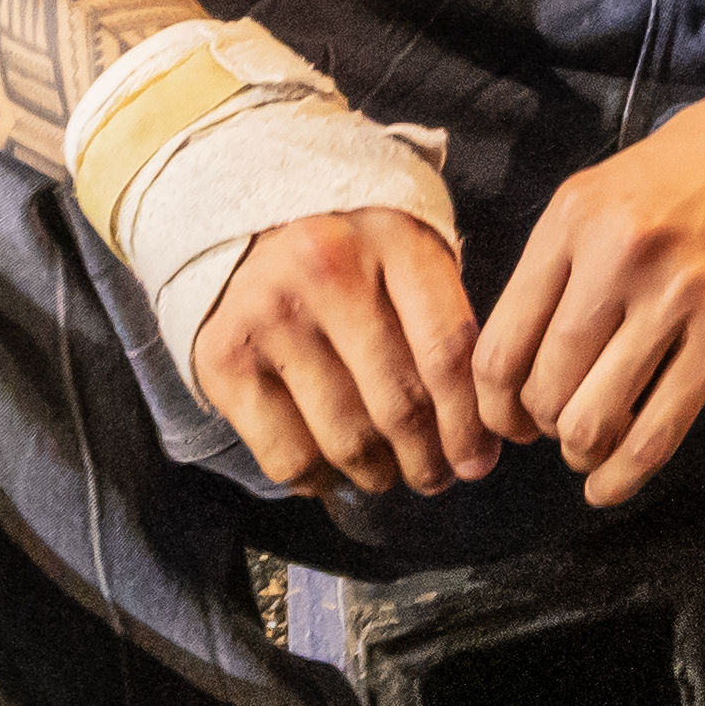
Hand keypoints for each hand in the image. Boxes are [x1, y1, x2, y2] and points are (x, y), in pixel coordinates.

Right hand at [188, 204, 496, 499]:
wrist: (251, 227)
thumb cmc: (356, 257)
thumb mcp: (411, 259)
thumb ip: (444, 326)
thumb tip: (475, 435)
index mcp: (396, 244)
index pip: (447, 352)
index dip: (468, 420)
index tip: (479, 459)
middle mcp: (331, 274)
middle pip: (398, 401)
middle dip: (428, 458)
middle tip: (438, 477)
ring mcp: (272, 316)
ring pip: (344, 436)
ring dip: (377, 472)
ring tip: (390, 475)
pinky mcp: (224, 359)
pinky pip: (285, 452)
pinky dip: (317, 478)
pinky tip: (332, 473)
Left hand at [474, 70, 704, 507]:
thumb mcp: (616, 182)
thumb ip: (568, 256)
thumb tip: (526, 350)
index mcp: (574, 217)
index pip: (499, 344)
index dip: (492, 405)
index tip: (507, 421)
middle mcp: (616, 256)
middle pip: (543, 387)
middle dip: (540, 428)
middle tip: (556, 431)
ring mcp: (677, 294)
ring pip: (595, 415)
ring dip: (582, 448)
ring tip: (589, 446)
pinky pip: (662, 424)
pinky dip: (627, 470)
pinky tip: (610, 483)